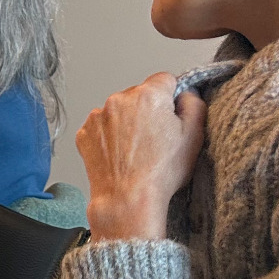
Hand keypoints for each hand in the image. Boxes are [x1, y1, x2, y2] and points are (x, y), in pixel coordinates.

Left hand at [76, 72, 206, 240]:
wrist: (127, 198)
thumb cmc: (161, 172)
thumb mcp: (194, 136)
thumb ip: (194, 104)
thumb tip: (186, 93)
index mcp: (148, 95)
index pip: (164, 80)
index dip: (172, 96)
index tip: (172, 114)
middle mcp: (119, 99)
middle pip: (139, 94)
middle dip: (148, 109)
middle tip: (155, 138)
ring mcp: (98, 116)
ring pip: (118, 110)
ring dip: (126, 122)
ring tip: (136, 150)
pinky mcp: (84, 132)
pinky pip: (101, 126)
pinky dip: (109, 136)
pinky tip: (120, 154)